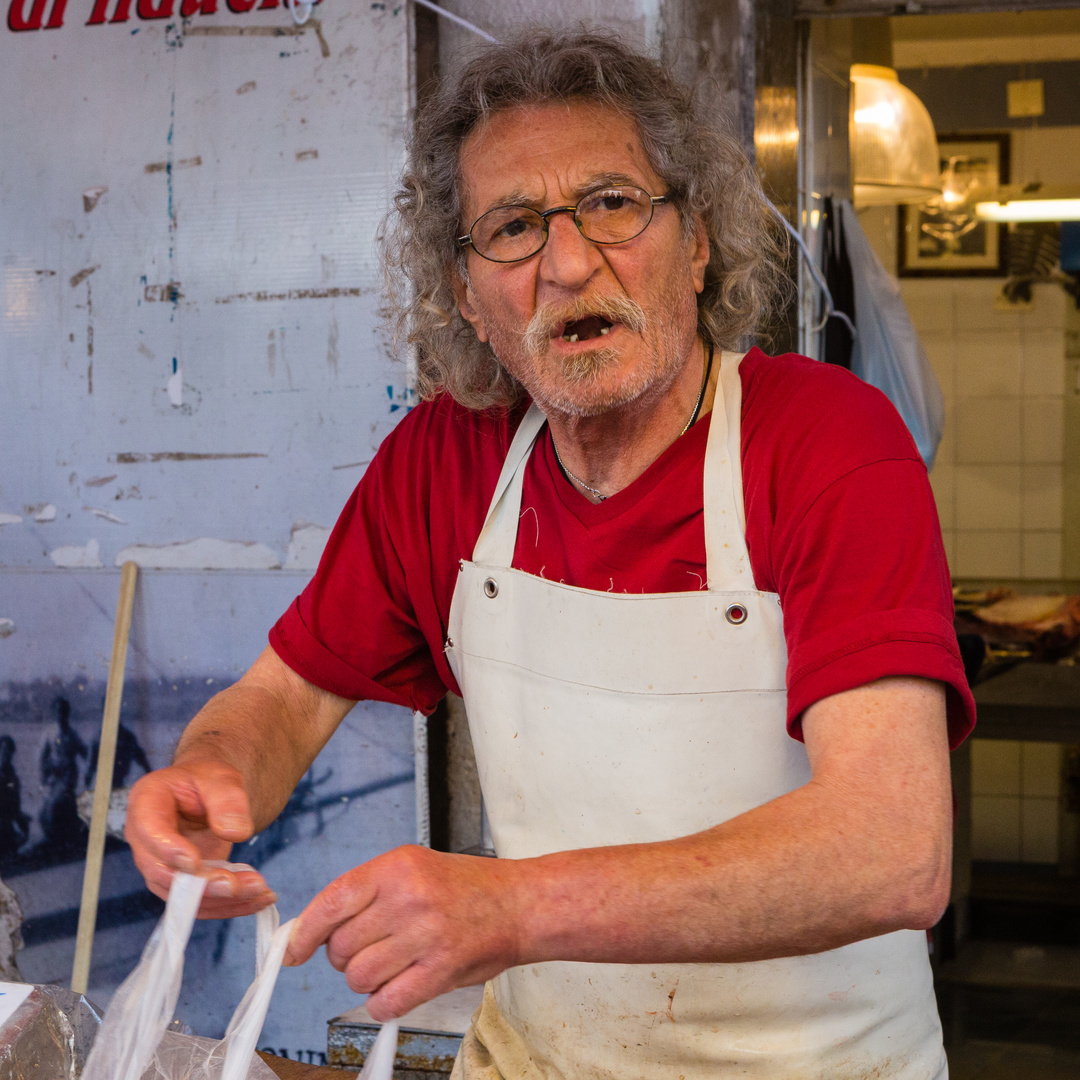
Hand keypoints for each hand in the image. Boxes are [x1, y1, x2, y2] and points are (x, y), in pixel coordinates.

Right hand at [125, 762, 276, 918]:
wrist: (208, 794)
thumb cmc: (208, 780)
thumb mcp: (221, 777)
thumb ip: (227, 799)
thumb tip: (234, 832)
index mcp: (147, 803)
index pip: (150, 830)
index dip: (169, 850)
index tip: (194, 862)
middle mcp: (146, 841)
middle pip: (163, 872)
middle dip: (201, 884)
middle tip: (236, 885)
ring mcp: (160, 866)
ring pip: (182, 896)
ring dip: (221, 900)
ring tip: (261, 893)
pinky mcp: (180, 883)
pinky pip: (199, 902)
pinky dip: (229, 905)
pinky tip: (260, 899)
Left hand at [284, 845, 522, 1019]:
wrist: (520, 904)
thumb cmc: (467, 887)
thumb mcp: (414, 868)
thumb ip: (366, 892)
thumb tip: (312, 927)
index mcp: (397, 867)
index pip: (332, 901)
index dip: (305, 932)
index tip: (295, 950)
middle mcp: (409, 898)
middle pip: (340, 947)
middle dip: (346, 957)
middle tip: (373, 948)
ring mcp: (426, 935)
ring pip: (359, 977)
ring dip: (368, 981)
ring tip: (394, 965)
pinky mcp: (441, 970)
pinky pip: (387, 1002)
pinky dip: (386, 1003)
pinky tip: (402, 987)